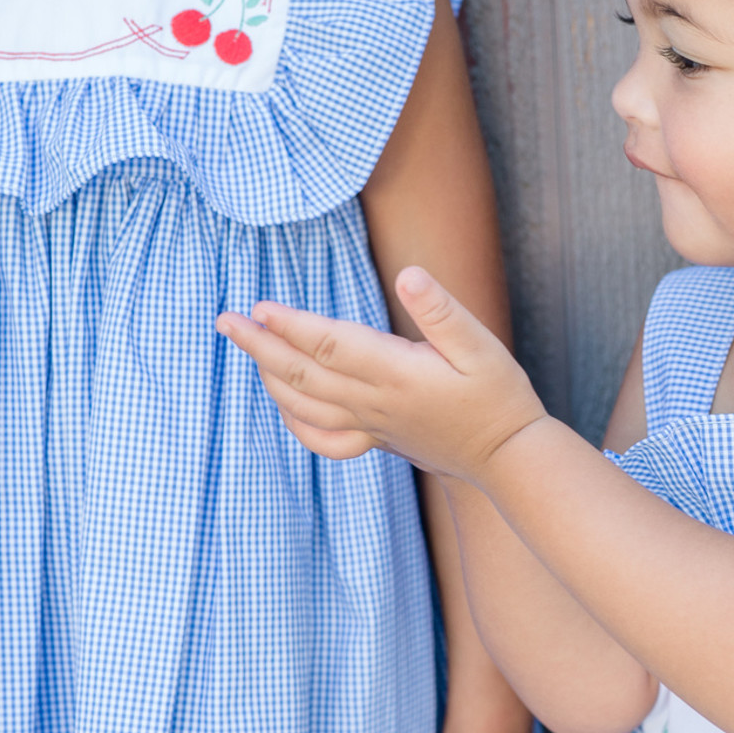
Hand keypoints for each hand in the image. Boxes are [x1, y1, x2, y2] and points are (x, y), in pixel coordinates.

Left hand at [216, 268, 545, 478]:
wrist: (509, 458)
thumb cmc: (499, 396)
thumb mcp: (483, 346)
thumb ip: (443, 311)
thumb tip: (409, 274)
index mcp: (398, 374)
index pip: (331, 346)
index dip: (292, 326)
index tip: (259, 306)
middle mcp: (377, 403)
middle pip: (304, 375)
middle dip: (261, 346)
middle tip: (225, 321)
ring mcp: (373, 426)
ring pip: (306, 406)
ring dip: (269, 376)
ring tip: (245, 348)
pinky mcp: (377, 441)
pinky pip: (324, 438)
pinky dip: (295, 420)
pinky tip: (283, 401)